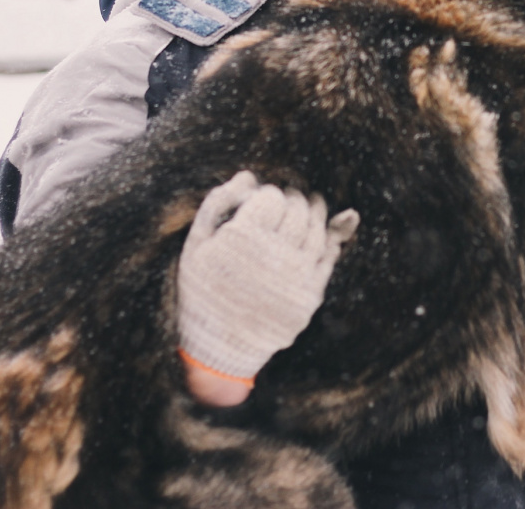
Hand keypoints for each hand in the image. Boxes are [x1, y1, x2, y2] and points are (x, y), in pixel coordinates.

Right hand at [177, 171, 358, 391]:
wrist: (218, 347)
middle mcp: (273, 255)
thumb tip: (249, 176)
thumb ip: (219, 202)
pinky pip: (328, 257)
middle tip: (288, 199)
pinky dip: (328, 239)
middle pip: (297, 210)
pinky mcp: (311, 295)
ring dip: (314, 213)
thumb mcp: (196, 245)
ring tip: (309, 205)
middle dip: (293, 200)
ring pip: (317, 229)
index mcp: (242, 239)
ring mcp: (296, 276)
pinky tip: (320, 231)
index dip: (268, 195)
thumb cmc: (203, 290)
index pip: (272, 198)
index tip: (262, 199)